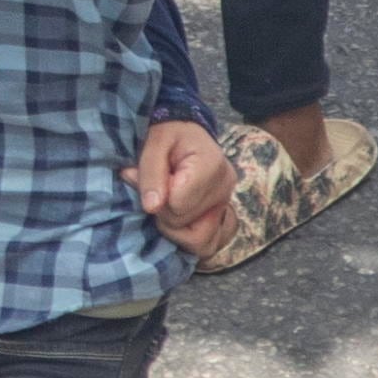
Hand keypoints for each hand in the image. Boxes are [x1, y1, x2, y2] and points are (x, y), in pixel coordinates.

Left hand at [133, 119, 236, 262]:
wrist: (185, 133)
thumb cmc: (168, 135)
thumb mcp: (154, 143)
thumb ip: (151, 173)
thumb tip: (152, 207)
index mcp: (212, 165)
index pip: (178, 204)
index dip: (158, 196)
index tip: (155, 177)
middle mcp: (225, 188)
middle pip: (184, 223)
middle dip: (162, 211)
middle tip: (157, 188)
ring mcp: (226, 204)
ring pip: (198, 241)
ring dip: (174, 228)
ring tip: (167, 204)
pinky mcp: (222, 215)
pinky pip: (207, 244)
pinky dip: (187, 237)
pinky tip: (177, 218)